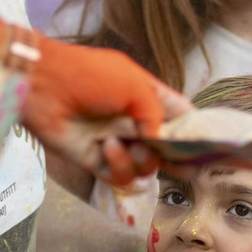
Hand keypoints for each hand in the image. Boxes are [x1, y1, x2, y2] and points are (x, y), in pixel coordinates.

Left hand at [22, 37, 193, 184]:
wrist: (42, 86)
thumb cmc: (88, 76)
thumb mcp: (132, 85)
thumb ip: (156, 114)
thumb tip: (161, 143)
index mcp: (146, 97)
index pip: (179, 116)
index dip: (195, 131)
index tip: (209, 146)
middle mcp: (134, 122)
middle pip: (167, 149)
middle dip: (178, 159)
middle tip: (185, 169)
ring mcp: (117, 141)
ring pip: (147, 167)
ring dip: (140, 159)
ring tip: (121, 142)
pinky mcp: (97, 160)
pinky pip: (121, 175)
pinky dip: (118, 165)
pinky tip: (105, 147)